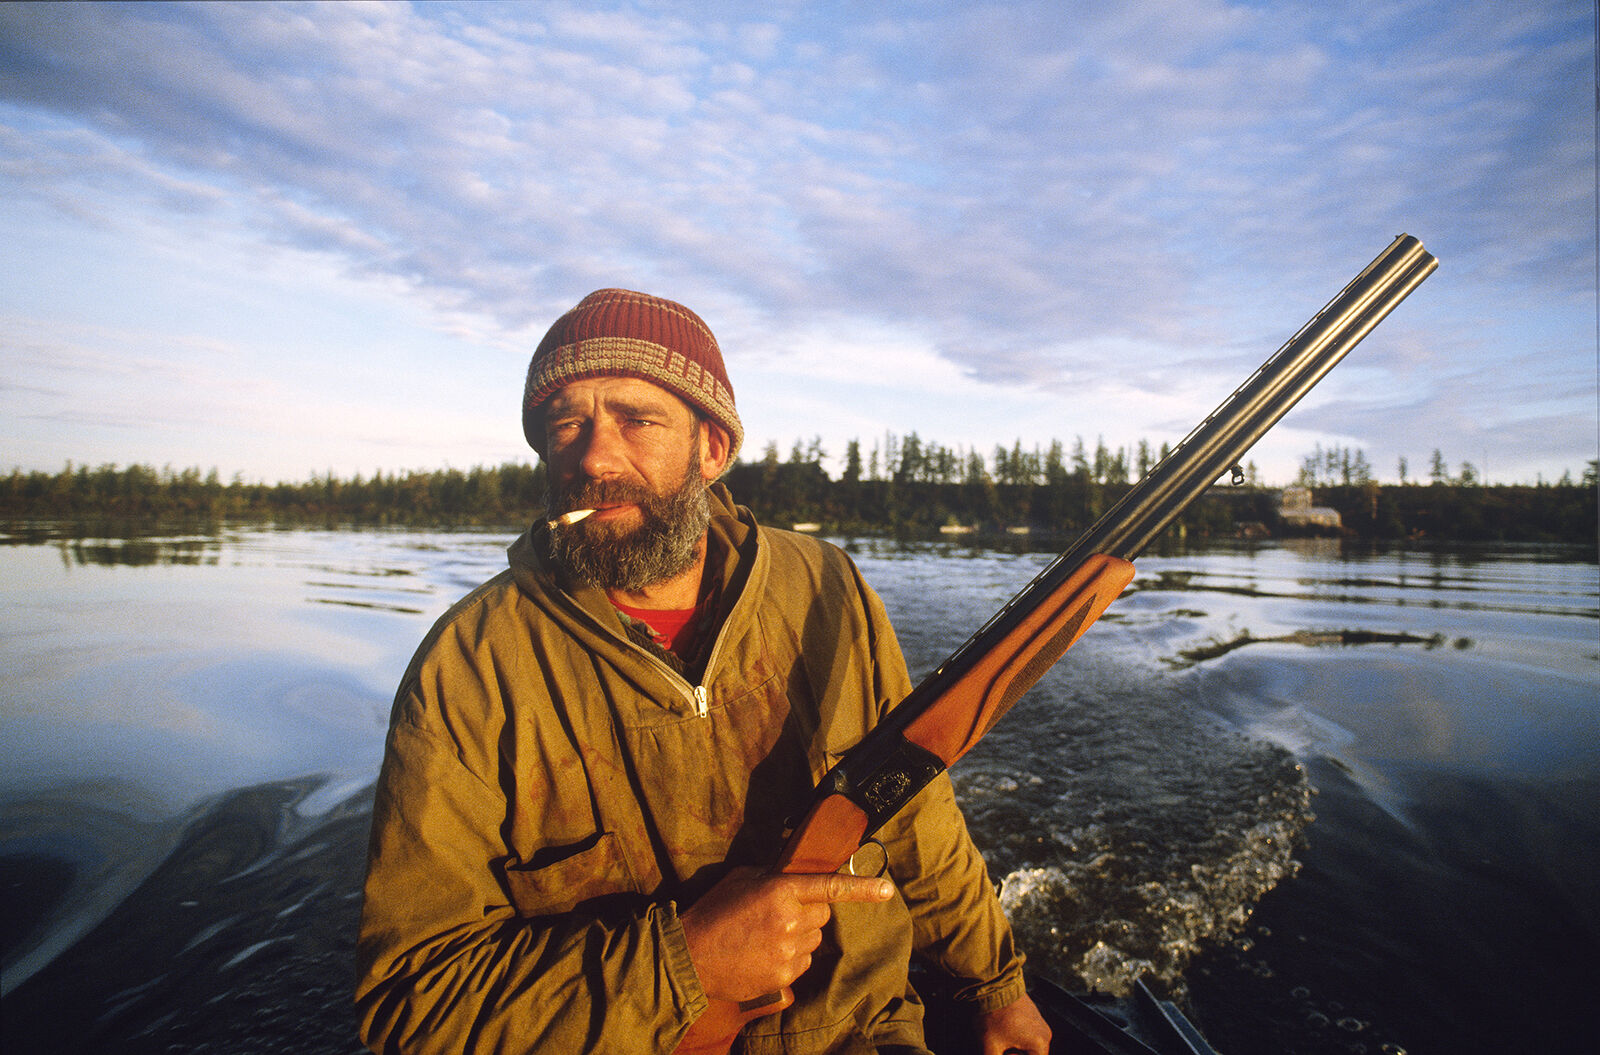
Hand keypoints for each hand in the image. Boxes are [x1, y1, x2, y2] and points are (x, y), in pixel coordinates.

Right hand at [680, 866, 895, 1003]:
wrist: (691, 956)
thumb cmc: (714, 911)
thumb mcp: (743, 878)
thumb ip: (775, 875)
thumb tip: (797, 874)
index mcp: (780, 890)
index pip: (830, 887)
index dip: (863, 888)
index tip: (888, 889)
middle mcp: (790, 920)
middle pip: (823, 914)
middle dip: (809, 911)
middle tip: (780, 913)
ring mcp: (789, 951)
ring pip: (815, 939)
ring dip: (800, 934)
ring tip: (767, 936)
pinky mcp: (786, 976)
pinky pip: (804, 961)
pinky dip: (792, 956)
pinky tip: (765, 953)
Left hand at [977, 993, 1051, 1054]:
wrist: (993, 985)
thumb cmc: (993, 1016)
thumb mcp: (990, 1046)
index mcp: (1040, 1044)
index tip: (1002, 1052)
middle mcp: (1045, 1033)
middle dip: (1014, 1054)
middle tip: (999, 1048)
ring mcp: (1040, 1023)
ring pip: (1028, 1046)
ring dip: (1014, 1047)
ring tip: (999, 1039)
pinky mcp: (1033, 1015)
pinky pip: (1027, 1034)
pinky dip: (1016, 1037)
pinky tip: (1002, 1031)